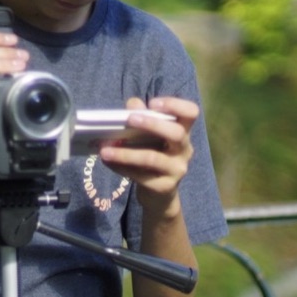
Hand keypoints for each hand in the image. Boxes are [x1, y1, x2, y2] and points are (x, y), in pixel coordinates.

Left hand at [99, 96, 196, 217]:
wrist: (159, 194)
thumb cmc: (153, 155)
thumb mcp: (148, 136)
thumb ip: (141, 116)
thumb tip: (132, 104)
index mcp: (183, 132)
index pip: (191, 113)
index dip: (175, 105)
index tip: (153, 103)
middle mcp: (185, 150)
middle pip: (177, 133)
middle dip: (152, 124)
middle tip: (129, 119)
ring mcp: (177, 170)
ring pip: (152, 158)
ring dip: (126, 153)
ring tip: (105, 150)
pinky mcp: (164, 187)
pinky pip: (140, 176)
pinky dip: (121, 167)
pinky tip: (107, 161)